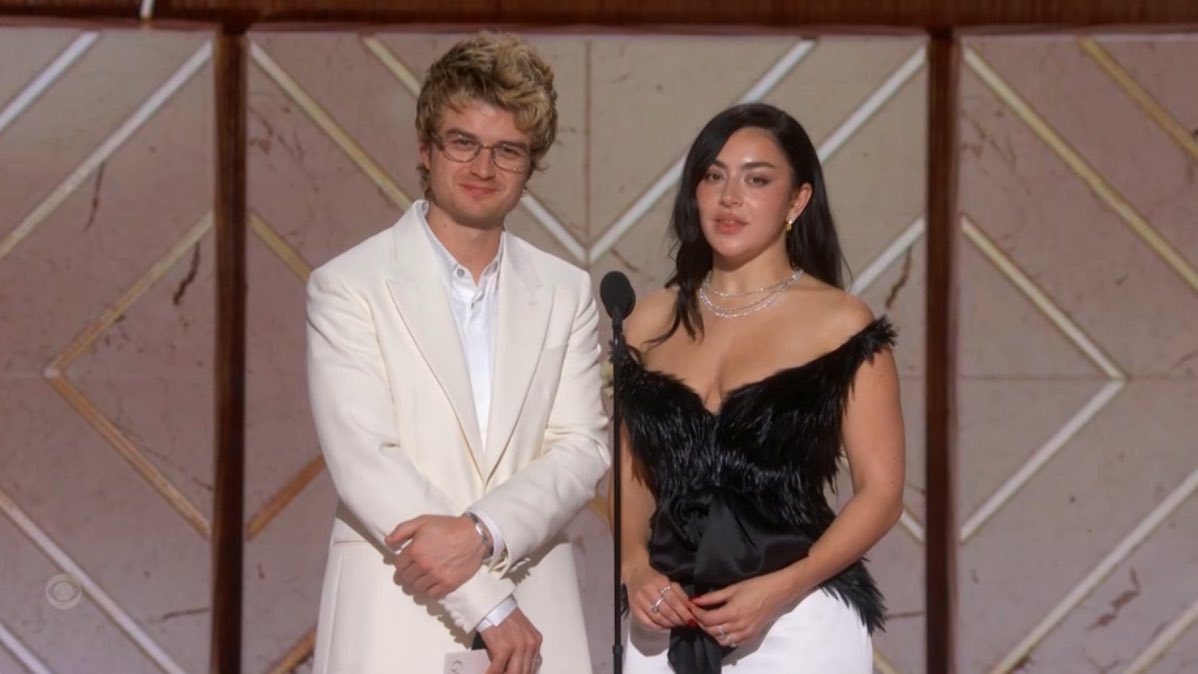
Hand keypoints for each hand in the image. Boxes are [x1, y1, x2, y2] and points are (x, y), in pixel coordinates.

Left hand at [385, 515, 483, 597]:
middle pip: (406, 578)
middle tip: (418, 566)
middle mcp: (424, 565)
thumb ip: (402, 530)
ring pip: (418, 587)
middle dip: (410, 572)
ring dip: (420, 581)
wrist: (474, 535)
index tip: (409, 559)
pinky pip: (432, 594)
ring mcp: (436, 576)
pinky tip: (435, 580)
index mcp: (415, 550)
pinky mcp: (448, 584)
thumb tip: (387, 542)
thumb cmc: (448, 526)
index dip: (402, 562)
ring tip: (427, 573)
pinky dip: (432, 589)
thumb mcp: (423, 521)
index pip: (398, 565)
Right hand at [479, 608, 542, 673]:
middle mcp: (530, 645)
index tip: (518, 672)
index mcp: (535, 641)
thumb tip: (516, 665)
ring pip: (514, 673)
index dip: (524, 672)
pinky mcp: (503, 649)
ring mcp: (518, 647)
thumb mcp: (520, 632)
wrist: (492, 605)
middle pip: (524, 672)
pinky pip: (498, 670)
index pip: (533, 666)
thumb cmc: (503, 616)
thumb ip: (522, 648)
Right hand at [624, 563, 696, 631]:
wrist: (635, 574)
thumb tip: (691, 608)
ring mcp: (639, 601)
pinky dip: (658, 627)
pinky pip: (647, 623)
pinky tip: (665, 626)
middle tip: (686, 624)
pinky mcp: (634, 609)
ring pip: (657, 618)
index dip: (684, 612)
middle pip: (666, 611)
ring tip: (677, 625)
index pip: (674, 601)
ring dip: (670, 624)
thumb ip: (680, 594)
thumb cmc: (655, 579)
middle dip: (678, 620)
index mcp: (659, 582)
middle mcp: (648, 591)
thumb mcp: (669, 581)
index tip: (692, 619)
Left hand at [690, 572, 805, 648]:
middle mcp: (738, 626)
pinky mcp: (751, 636)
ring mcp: (745, 633)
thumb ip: (712, 597)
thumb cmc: (756, 586)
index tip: (692, 607)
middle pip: (712, 631)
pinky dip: (724, 637)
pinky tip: (723, 627)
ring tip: (709, 621)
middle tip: (697, 613)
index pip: (707, 619)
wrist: (778, 592)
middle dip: (701, 622)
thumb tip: (695, 600)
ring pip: (721, 639)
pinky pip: (732, 642)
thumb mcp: (732, 588)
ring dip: (712, 632)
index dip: (696, 614)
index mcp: (732, 613)